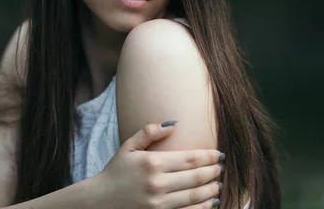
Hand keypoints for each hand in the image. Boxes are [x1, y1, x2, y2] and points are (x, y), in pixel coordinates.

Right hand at [91, 121, 223, 208]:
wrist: (101, 201)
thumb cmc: (116, 171)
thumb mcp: (128, 147)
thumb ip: (149, 132)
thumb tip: (174, 123)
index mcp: (152, 163)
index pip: (190, 159)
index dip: (208, 157)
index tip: (219, 155)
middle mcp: (157, 183)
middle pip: (196, 177)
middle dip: (214, 172)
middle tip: (222, 168)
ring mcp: (159, 203)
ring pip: (196, 197)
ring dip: (212, 190)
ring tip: (219, 184)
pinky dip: (203, 208)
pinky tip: (210, 202)